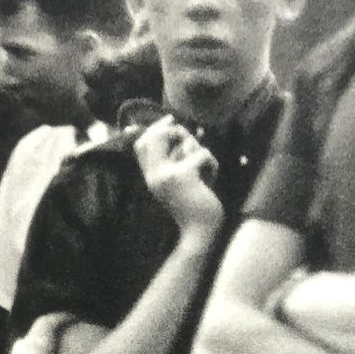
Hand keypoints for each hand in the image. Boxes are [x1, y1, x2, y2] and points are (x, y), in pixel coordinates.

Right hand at [135, 116, 223, 239]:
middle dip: (178, 131)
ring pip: (186, 143)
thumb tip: (181, 130)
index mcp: (150, 177)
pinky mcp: (184, 175)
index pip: (142, 143)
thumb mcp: (178, 182)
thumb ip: (174, 159)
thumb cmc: (192, 206)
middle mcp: (154, 174)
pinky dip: (212, 163)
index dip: (156, 127)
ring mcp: (167, 174)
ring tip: (205, 170)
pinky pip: (202, 154)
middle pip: (158, 135)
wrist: (198, 232)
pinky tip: (212, 177)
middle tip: (194, 143)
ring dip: (201, 152)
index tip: (171, 121)